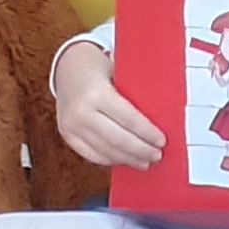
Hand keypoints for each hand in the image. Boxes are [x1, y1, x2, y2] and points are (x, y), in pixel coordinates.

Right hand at [50, 48, 165, 170]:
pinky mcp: (67, 135)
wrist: (67, 66)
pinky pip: (92, 154)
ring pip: (105, 151)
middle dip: (140, 150)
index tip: (161, 141)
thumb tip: (159, 118)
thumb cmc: (97, 67)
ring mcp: (71, 126)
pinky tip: (124, 159)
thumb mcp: (117, 71)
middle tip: (157, 155)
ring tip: (144, 161)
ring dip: (127, 159)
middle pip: (118, 139)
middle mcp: (81, 112)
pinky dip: (110, 159)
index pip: (128, 119)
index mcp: (96, 93)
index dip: (147, 133)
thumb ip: (133, 94)